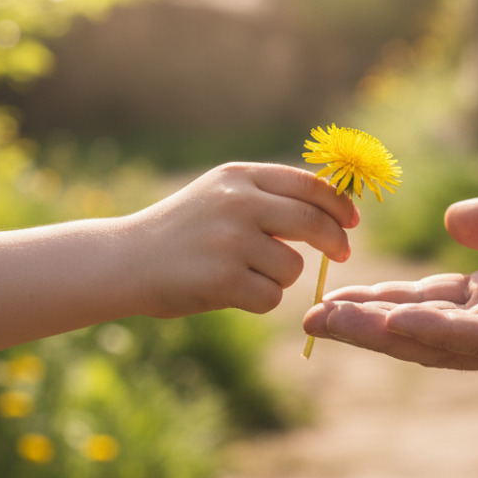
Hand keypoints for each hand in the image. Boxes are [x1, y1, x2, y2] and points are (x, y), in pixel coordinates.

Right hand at [122, 163, 358, 317]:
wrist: (124, 260)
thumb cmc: (182, 230)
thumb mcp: (220, 193)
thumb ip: (267, 195)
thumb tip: (332, 207)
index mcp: (239, 177)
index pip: (309, 185)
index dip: (339, 205)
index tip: (352, 221)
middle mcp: (237, 203)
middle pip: (313, 223)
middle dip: (335, 241)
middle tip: (341, 254)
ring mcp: (231, 242)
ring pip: (293, 267)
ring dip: (279, 277)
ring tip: (242, 273)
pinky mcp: (224, 280)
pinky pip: (272, 296)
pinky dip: (259, 300)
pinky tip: (230, 292)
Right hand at [303, 179, 477, 373]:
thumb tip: (448, 224)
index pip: (430, 303)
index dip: (380, 301)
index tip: (331, 294)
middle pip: (425, 333)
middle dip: (368, 329)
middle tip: (311, 322)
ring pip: (447, 345)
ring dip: (389, 336)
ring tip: (337, 325)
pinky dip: (443, 334)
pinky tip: (401, 322)